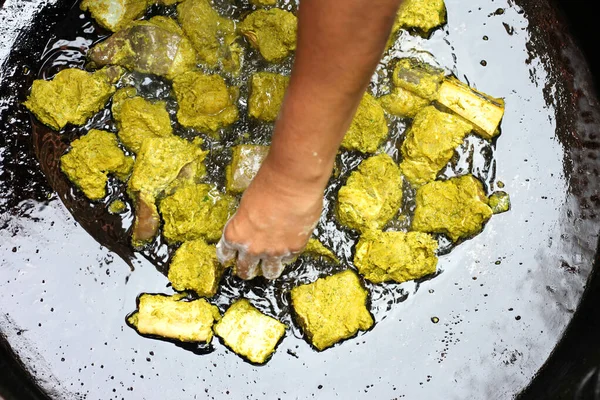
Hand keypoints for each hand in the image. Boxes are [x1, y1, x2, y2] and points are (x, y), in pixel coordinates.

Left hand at [216, 157, 324, 279]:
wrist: (292, 181)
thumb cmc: (267, 183)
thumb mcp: (246, 203)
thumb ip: (247, 222)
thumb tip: (253, 225)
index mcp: (235, 234)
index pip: (226, 255)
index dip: (229, 256)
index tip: (232, 255)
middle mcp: (252, 248)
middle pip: (245, 270)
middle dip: (246, 269)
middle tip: (250, 266)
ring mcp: (274, 251)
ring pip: (269, 272)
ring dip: (268, 268)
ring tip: (270, 265)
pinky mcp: (294, 248)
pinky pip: (288, 259)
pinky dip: (287, 253)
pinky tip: (288, 245)